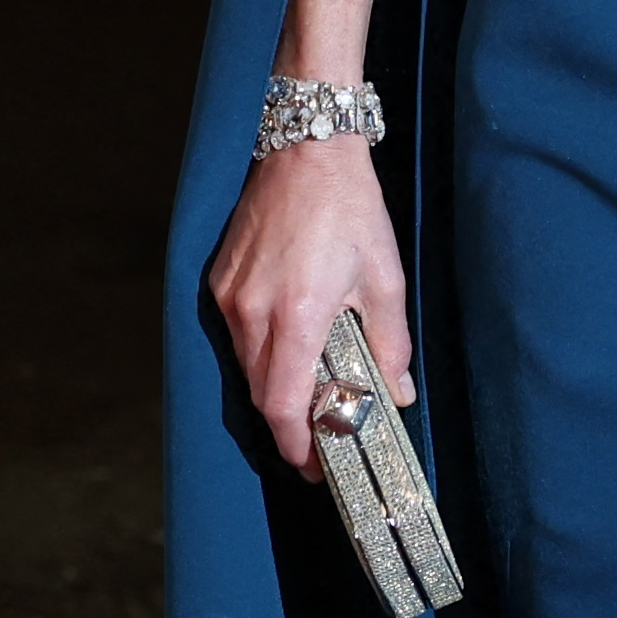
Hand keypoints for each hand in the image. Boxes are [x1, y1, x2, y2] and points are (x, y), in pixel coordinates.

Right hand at [204, 137, 410, 483]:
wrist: (308, 151)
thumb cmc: (351, 209)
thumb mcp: (385, 278)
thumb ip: (390, 343)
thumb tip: (397, 393)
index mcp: (298, 314)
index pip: (282, 403)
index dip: (295, 443)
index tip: (311, 466)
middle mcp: (253, 310)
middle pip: (261, 393)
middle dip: (288, 425)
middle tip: (320, 440)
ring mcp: (230, 296)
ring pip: (246, 366)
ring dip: (275, 388)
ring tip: (311, 396)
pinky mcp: (219, 281)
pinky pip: (237, 335)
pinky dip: (261, 353)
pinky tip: (290, 350)